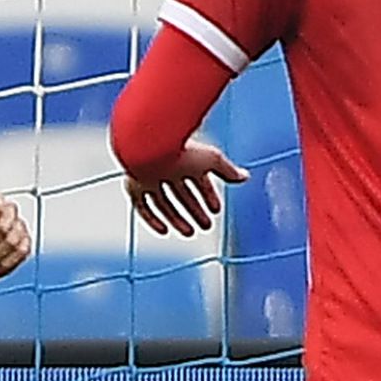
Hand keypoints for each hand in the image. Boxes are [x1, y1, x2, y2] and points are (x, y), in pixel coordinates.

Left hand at [126, 140, 249, 236]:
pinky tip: (164, 231)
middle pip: (181, 193)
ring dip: (177, 218)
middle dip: (194, 209)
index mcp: (184, 157)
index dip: (208, 195)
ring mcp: (148, 177)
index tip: (216, 209)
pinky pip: (143, 206)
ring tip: (190, 233)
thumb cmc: (180, 149)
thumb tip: (246, 177)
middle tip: (206, 226)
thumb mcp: (211, 160)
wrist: (150, 148)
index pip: (198, 180)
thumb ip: (228, 171)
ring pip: (163, 202)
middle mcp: (165, 167)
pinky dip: (153, 219)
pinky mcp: (134, 185)